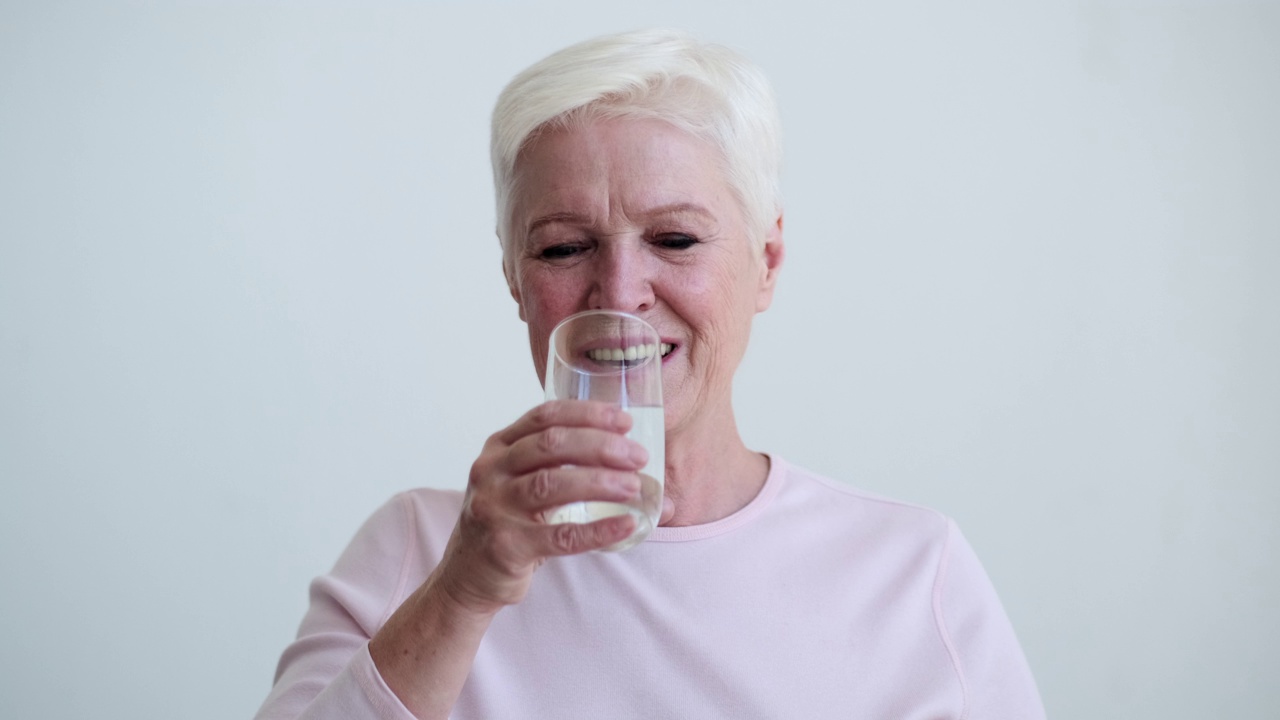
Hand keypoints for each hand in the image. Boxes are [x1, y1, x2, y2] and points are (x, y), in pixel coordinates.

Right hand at [433, 400, 649, 614]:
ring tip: (634, 486)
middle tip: (637, 456)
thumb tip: (636, 468)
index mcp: (498, 447)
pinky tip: (626, 525)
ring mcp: (494, 507)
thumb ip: (563, 467)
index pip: (544, 416)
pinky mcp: (505, 545)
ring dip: (600, 482)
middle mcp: (491, 471)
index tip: (625, 422)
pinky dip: (598, 530)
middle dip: (600, 445)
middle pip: (551, 444)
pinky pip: (560, 536)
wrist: (467, 575)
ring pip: (552, 484)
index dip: (587, 414)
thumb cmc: (508, 523)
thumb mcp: (521, 482)